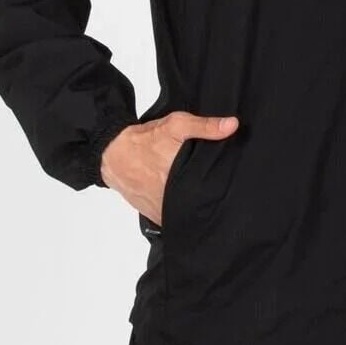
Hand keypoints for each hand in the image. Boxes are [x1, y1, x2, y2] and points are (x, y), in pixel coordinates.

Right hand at [100, 111, 239, 224]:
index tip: (231, 188)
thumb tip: (232, 126)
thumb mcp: (176, 125)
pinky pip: (172, 219)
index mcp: (181, 179)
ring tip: (203, 198)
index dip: (221, 190)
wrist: (113, 154)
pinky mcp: (154, 215)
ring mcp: (162, 210)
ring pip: (186, 215)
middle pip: (199, 205)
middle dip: (208, 200)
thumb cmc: (145, 140)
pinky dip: (179, 213)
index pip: (210, 192)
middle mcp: (172, 199)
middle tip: (219, 192)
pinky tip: (185, 203)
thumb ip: (205, 126)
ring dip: (193, 208)